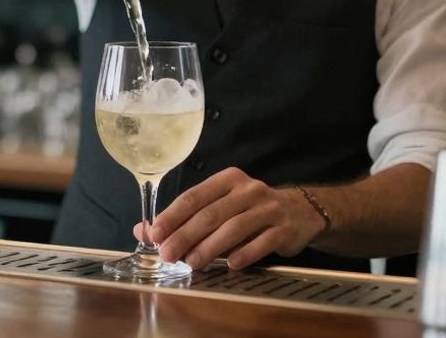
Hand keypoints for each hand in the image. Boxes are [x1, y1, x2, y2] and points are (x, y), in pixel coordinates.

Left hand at [135, 167, 327, 270]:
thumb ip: (184, 218)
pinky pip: (262, 242)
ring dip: (210, 248)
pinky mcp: (284, 228)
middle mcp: (248, 190)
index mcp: (227, 180)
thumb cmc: (250, 210)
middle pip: (210, 214)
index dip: (172, 216)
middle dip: (185, 235)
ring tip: (192, 263)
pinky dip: (244, 253)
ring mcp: (268, 208)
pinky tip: (229, 265)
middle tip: (167, 254)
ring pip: (234, 228)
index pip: (193, 197)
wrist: (301, 212)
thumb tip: (144, 231)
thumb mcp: (219, 206)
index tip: (154, 234)